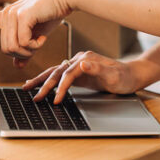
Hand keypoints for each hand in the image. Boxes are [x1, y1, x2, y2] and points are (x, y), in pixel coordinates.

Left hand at [0, 0, 76, 66]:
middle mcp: (5, 14)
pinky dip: (35, 46)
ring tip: (40, 39)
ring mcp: (11, 14)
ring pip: (13, 48)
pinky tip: (43, 36)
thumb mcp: (37, 35)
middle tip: (35, 46)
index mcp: (5, 17)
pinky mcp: (21, 16)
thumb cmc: (50, 13)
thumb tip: (17, 66)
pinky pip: (22, 43)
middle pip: (5, 50)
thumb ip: (25, 49)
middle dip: (22, 54)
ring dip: (30, 50)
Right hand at [24, 51, 138, 103]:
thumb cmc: (124, 77)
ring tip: (27, 87)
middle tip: (33, 96)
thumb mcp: (113, 74)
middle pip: (57, 72)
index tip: (55, 99)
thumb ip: (97, 68)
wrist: (132, 75)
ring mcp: (77, 65)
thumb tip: (82, 64)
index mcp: (85, 59)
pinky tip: (41, 83)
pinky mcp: (77, 72)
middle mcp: (79, 60)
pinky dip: (49, 80)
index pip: (67, 74)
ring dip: (41, 80)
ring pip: (55, 73)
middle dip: (44, 84)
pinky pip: (59, 76)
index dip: (60, 87)